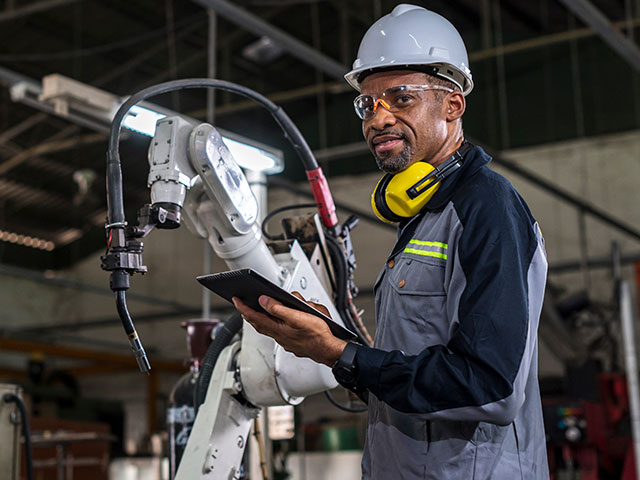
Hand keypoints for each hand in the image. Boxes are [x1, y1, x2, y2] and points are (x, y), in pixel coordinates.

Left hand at [232, 294, 346, 365]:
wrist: (328, 350)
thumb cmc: (317, 335)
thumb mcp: (298, 317)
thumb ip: (279, 309)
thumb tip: (263, 301)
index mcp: (277, 328)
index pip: (254, 316)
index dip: (243, 307)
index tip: (236, 299)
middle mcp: (279, 335)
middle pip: (258, 323)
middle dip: (248, 313)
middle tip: (241, 305)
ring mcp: (285, 339)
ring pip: (267, 328)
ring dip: (258, 319)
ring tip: (254, 312)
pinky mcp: (292, 341)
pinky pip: (276, 331)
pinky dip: (271, 324)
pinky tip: (275, 322)